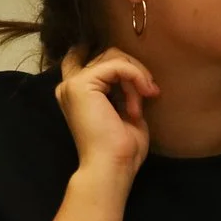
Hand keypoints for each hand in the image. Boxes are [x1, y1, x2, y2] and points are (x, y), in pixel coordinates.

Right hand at [55, 47, 157, 180]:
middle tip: (149, 95)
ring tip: (138, 106)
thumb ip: (124, 88)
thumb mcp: (126, 109)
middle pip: (110, 54)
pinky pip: (118, 66)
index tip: (139, 76)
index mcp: (79, 92)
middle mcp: (71, 85)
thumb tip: (138, 73)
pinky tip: (136, 106)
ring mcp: (73, 84)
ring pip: (115, 57)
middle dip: (135, 71)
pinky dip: (135, 80)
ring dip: (136, 78)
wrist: (112, 165)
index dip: (116, 58)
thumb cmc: (122, 146)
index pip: (90, 55)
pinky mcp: (81, 84)